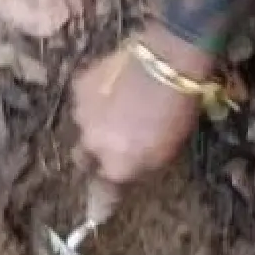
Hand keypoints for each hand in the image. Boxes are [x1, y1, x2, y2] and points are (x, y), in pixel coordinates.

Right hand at [70, 29, 210, 186]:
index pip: (104, 192)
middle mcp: (93, 145)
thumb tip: (129, 171)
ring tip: (117, 107)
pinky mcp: (78, 87)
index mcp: (117, 166)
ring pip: (84, 127)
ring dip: (96, 123)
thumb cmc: (176, 109)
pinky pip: (83, 100)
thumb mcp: (166, 150)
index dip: (105, 193)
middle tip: (114, 141)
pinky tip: (113, 86)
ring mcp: (81, 115)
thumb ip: (141, 166)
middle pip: (85, 159)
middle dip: (96, 154)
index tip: (108, 192)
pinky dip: (94, 98)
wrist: (165, 61)